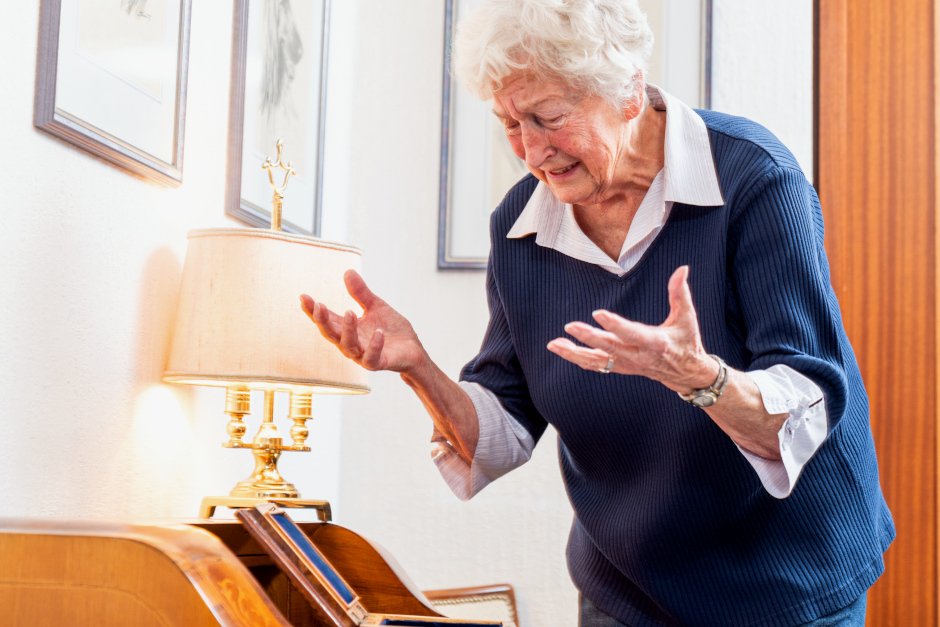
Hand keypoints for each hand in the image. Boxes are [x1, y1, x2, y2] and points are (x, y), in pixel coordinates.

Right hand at [300, 270, 427, 372]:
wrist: (412, 348)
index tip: (304, 296)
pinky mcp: (378, 363)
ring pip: (349, 345)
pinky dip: (374, 346)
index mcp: (347, 329)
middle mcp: (351, 343)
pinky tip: (378, 333)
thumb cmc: (391, 329)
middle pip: (331, 333)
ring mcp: (363, 355)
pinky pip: (372, 357)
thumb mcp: (376, 306)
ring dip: (348, 330)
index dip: (314, 310)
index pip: (327, 319)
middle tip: (319, 305)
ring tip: (350, 312)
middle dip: (323, 320)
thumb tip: (347, 272)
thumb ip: (361, 293)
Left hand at [546, 266, 717, 393]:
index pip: (632, 334)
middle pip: (610, 348)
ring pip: (597, 361)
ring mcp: (627, 365)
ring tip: (553, 344)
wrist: (685, 373)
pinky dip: (577, 358)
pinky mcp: (620, 368)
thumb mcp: (687, 318)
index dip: (615, 325)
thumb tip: (682, 268)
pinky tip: (560, 349)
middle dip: (589, 338)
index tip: (598, 313)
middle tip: (570, 326)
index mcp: (656, 343)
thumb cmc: (686, 341)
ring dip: (574, 353)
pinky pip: (596, 365)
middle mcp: (638, 356)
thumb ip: (680, 293)